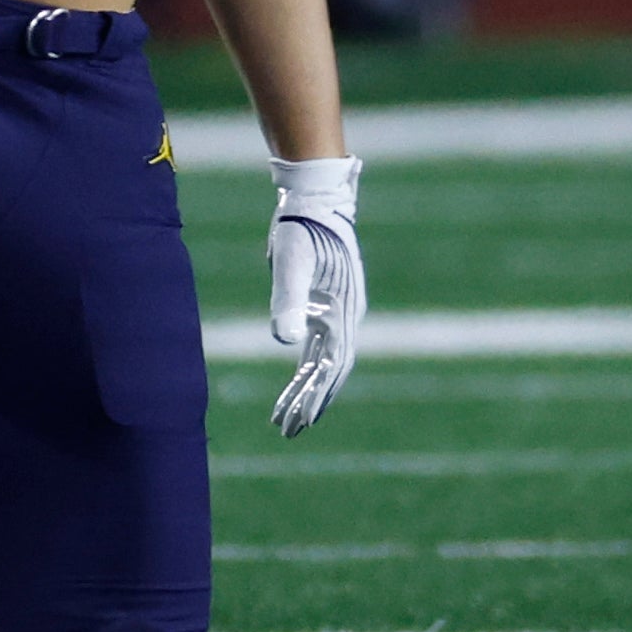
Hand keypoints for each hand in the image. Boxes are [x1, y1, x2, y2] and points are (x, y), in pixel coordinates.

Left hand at [266, 155, 362, 435]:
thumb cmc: (302, 228)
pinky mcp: (325, 304)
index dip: (316, 397)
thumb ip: (288, 300)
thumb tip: (286, 342)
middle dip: (310, 404)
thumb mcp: (291, 263)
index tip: (298, 422)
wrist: (314, 198)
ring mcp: (337, 312)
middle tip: (289, 433)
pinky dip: (305, 368)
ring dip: (306, 391)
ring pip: (323, 363)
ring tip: (286, 419)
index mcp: (343, 313)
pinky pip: (317, 346)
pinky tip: (294, 383)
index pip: (331, 367)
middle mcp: (345, 318)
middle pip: (331, 373)